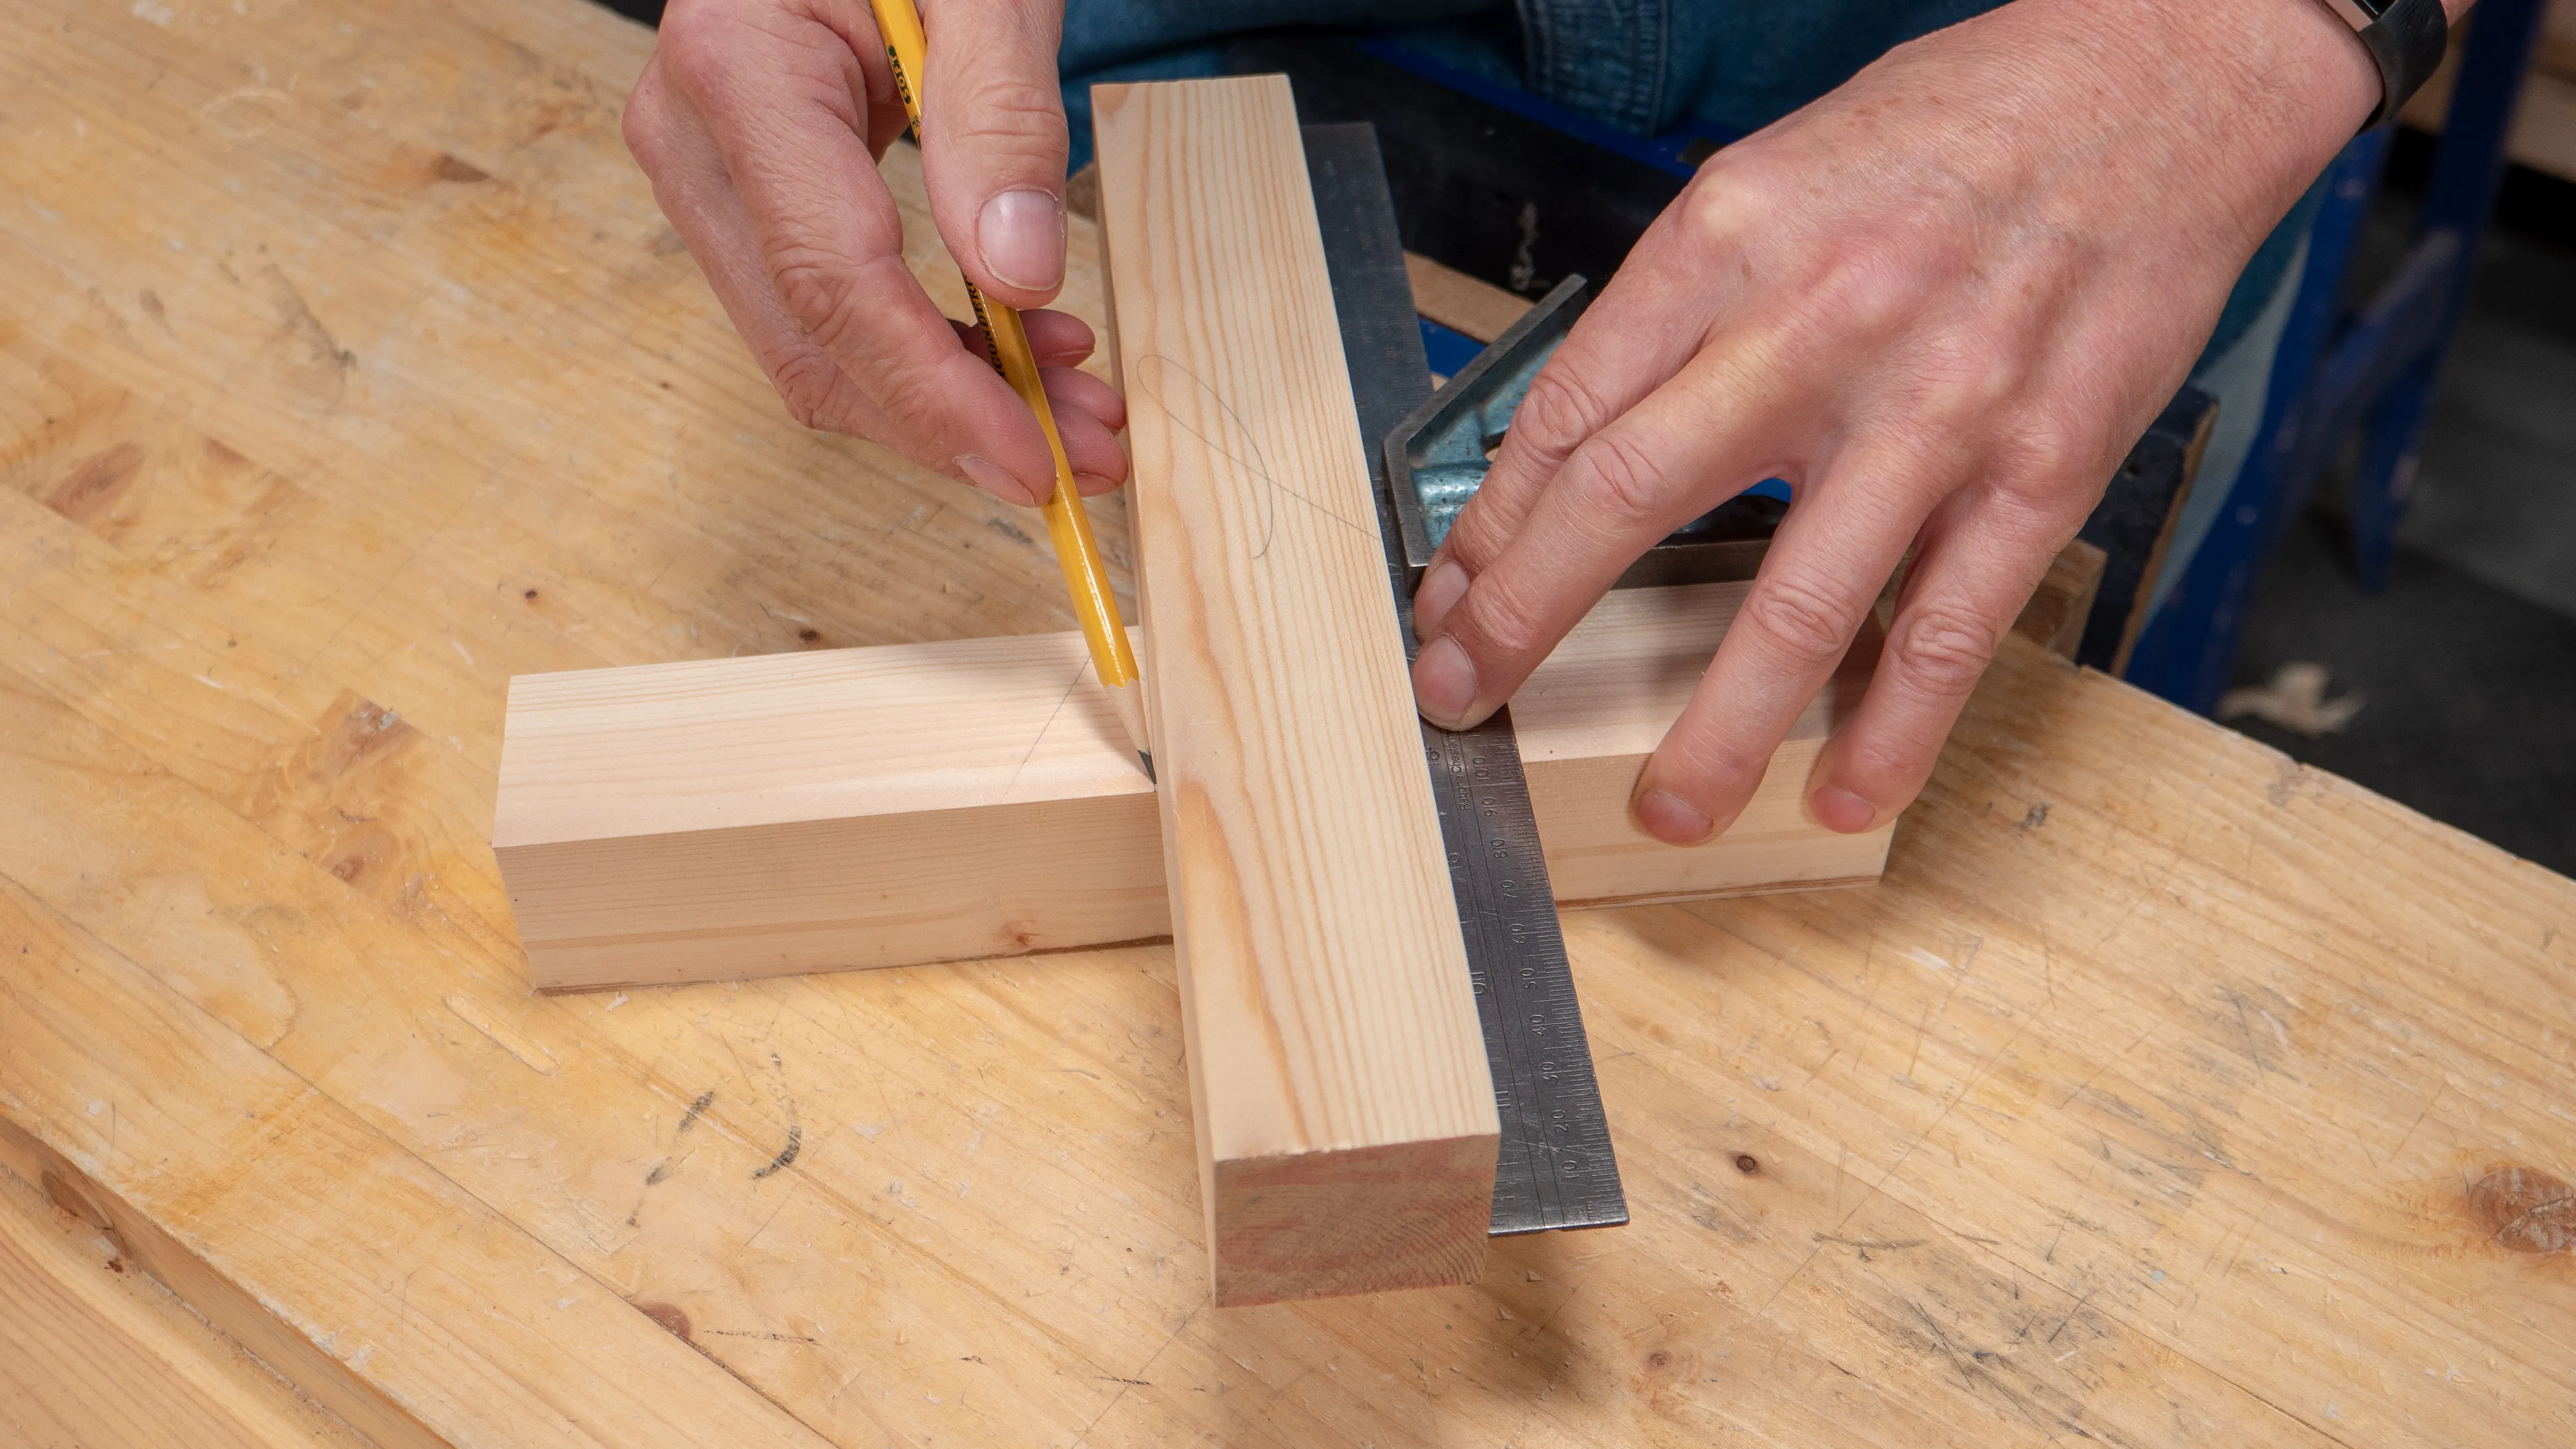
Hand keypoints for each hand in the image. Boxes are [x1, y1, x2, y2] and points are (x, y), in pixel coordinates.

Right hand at [622, 0, 1124, 504]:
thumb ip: (1001, 115)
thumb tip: (1018, 277)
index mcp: (736, 67)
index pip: (835, 281)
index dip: (937, 392)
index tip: (1032, 459)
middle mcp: (692, 134)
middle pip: (816, 341)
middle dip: (955, 422)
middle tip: (1090, 453)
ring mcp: (707, 171)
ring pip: (816, 348)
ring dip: (948, 403)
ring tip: (1077, 410)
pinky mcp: (743, 193)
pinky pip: (824, 309)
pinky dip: (924, 352)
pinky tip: (1021, 353)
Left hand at [1408, 0, 2381, 842]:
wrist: (2160, 77)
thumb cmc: (1956, 127)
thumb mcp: (1772, 178)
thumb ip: (1681, 309)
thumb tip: (1583, 442)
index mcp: (1728, 239)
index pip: (1568, 410)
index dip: (1493, 526)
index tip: (1455, 601)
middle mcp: (1816, 324)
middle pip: (1627, 500)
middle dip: (1526, 619)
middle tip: (1467, 698)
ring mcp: (1933, 408)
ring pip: (1795, 604)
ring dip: (1715, 728)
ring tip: (1664, 807)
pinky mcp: (2039, 467)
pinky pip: (1948, 630)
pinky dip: (1891, 729)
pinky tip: (1842, 794)